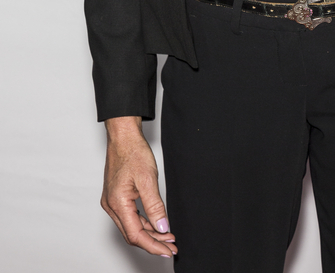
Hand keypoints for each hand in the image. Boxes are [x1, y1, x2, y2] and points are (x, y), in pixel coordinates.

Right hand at [102, 117, 176, 257]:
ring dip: (149, 234)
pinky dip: (144, 222)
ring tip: (168, 238)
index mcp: (117, 203)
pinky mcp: (116, 197)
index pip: (136, 234)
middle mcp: (111, 206)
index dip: (153, 245)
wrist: (123, 136)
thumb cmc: (133, 152)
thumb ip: (155, 205)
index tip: (167, 251)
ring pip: (131, 226)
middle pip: (133, 234)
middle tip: (171, 247)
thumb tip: (162, 226)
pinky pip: (130, 217)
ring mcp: (112, 202)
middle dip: (153, 242)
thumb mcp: (148, 179)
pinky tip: (156, 225)